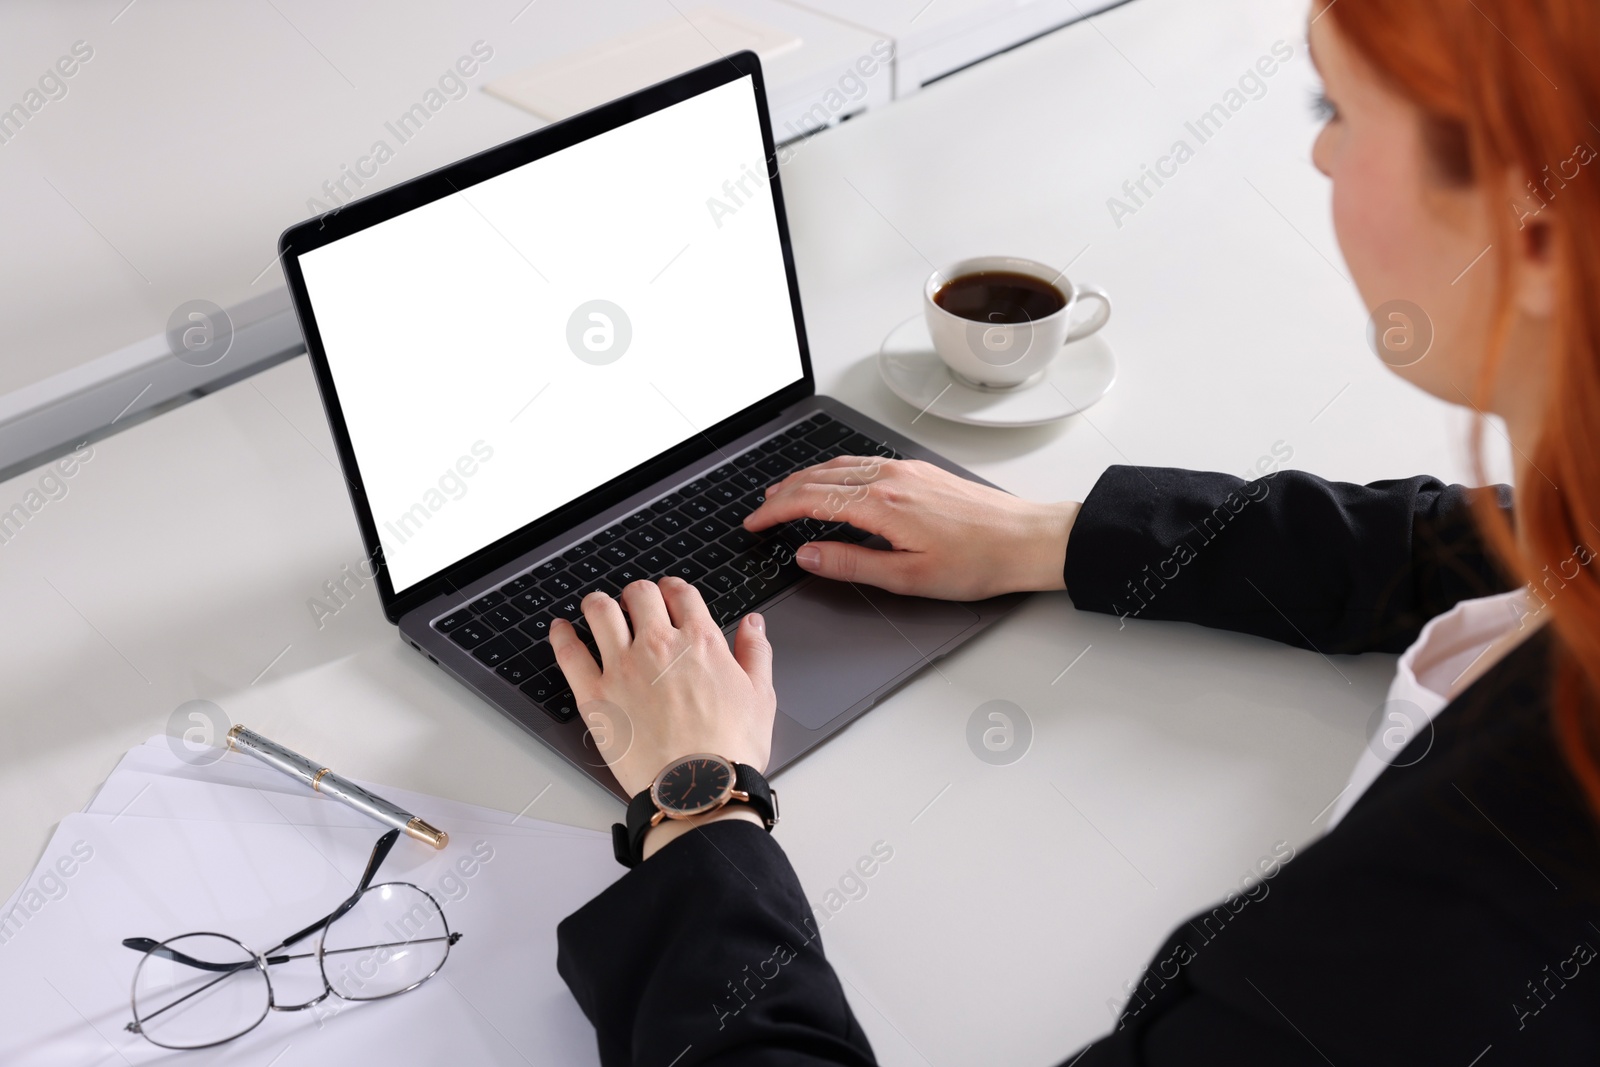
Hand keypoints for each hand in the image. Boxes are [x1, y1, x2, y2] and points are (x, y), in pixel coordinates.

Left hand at [549, 579, 775, 857]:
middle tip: (637, 604)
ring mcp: (622, 667)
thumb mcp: (760, 696)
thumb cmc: (729, 750)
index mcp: (700, 642)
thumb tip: (753, 624)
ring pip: (600, 611)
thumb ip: (755, 652)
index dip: (674, 590)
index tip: (670, 595)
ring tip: (598, 608)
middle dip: (639, 594)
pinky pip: (569, 652)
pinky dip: (562, 635)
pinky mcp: (594, 694)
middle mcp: (658, 645)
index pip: (681, 594)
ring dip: (599, 603)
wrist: (698, 789)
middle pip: (639, 594)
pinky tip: (561, 630)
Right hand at [743, 456, 1078, 600]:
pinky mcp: (919, 471)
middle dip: (782, 493)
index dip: (775, 512)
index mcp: (881, 504)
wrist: (1027, 540)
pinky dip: (834, 473)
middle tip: (760, 511)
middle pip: (819, 478)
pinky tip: (834, 484)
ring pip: (839, 466)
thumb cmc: (978, 562)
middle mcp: (889, 478)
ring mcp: (905, 471)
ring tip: (785, 493)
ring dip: (806, 479)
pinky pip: (863, 463)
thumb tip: (808, 556)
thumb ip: (851, 564)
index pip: (810, 500)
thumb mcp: (908, 577)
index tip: (755, 524)